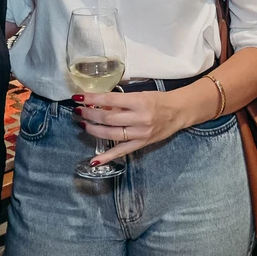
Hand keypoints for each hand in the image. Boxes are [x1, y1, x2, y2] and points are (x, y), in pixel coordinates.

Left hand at [73, 89, 189, 165]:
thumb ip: (121, 100)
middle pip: (108, 117)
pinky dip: (107, 157)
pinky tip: (94, 160)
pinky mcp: (142, 144)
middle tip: (78, 111)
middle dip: (90, 114)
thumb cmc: (158, 100)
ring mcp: (141, 133)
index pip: (110, 99)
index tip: (78, 97)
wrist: (178, 112)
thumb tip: (98, 104)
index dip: (92, 98)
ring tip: (83, 124)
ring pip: (112, 133)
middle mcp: (140, 118)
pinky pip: (122, 151)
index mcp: (139, 102)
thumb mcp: (140, 94)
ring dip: (94, 130)